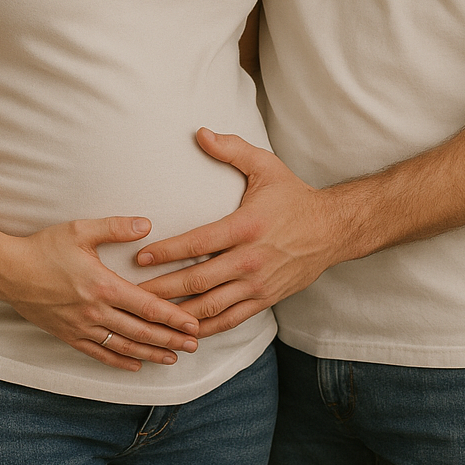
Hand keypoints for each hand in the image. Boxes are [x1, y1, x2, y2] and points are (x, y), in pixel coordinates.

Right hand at [0, 215, 201, 371]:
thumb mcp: (81, 230)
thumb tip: (147, 224)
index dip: (173, 317)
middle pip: (141, 331)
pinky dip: (120, 361)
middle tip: (195, 345)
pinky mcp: (68, 335)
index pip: (147, 306)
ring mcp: (81, 327)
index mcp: (103, 286)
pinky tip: (136, 365)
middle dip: (171, 339)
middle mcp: (95, 311)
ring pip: (124, 346)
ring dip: (151, 353)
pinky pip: (99, 353)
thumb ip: (116, 227)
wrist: (7, 271)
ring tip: (173, 358)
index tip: (194, 324)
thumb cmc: (44, 247)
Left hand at [135, 129, 346, 336]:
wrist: (333, 229)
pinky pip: (230, 320)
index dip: (166, 252)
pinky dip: (205, 328)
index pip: (198, 242)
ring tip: (150, 316)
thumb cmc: (294, 197)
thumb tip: (199, 133)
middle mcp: (251, 259)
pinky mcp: (265, 299)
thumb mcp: (266, 166)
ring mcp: (258, 283)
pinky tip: (184, 331)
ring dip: (178, 313)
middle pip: (198, 280)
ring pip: (211, 306)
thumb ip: (231, 149)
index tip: (140, 258)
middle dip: (161, 288)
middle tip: (131, 293)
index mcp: (246, 226)